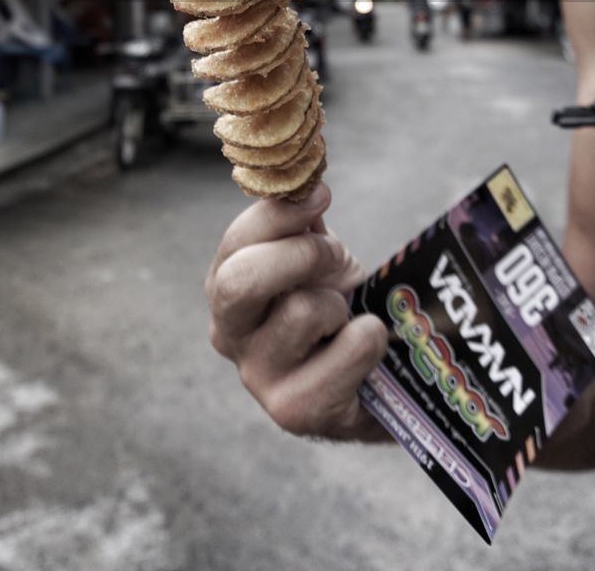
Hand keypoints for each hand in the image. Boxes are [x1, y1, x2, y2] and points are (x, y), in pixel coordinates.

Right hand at [205, 182, 389, 440]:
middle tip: (337, 257)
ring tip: (344, 317)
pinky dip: (370, 337)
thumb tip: (307, 182)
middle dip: (302, 255)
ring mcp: (257, 377)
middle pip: (242, 280)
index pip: (237, 240)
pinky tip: (364, 346)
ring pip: (303, 310)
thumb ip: (301, 220)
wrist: (367, 377)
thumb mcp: (313, 256)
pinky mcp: (294, 411)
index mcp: (224, 285)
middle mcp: (227, 332)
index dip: (281, 212)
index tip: (322, 196)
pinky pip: (349, 348)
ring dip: (339, 302)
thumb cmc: (332, 306)